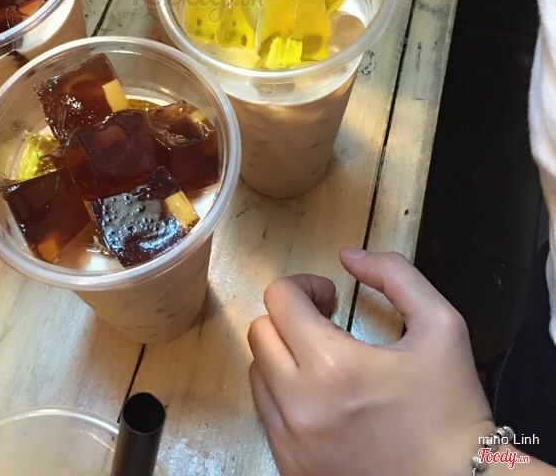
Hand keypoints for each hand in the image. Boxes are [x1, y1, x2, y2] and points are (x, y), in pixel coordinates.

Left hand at [248, 248, 492, 475]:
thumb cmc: (452, 411)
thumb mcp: (441, 325)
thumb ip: (395, 275)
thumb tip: (350, 256)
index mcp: (333, 366)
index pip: (279, 299)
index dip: (304, 286)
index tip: (329, 297)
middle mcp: (301, 407)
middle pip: (260, 333)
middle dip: (291, 318)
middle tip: (326, 323)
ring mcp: (292, 444)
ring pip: (258, 374)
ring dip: (284, 357)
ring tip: (326, 362)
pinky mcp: (292, 470)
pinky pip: (267, 417)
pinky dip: (286, 398)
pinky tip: (324, 398)